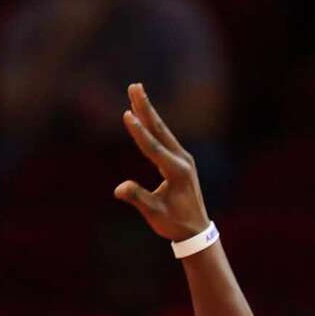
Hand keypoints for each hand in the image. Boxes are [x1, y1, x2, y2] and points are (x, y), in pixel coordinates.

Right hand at [114, 83, 210, 241]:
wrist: (195, 229)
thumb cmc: (174, 222)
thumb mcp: (154, 213)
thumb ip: (138, 198)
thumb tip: (119, 189)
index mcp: (176, 171)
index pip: (153, 147)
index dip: (138, 131)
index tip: (127, 114)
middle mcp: (182, 160)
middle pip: (160, 129)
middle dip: (145, 107)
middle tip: (135, 86)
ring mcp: (182, 158)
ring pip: (162, 130)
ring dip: (148, 111)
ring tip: (137, 92)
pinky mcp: (180, 160)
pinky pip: (164, 138)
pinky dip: (153, 124)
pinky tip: (145, 115)